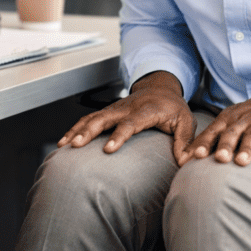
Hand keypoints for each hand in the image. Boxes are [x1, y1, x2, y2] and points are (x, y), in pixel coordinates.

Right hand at [59, 71, 196, 162]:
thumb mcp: (185, 122)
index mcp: (147, 110)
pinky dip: (75, 128)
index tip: (108, 149)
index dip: (119, 136)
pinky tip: (64, 142)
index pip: (131, 123)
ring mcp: (115, 108)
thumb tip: (186, 162)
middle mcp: (127, 107)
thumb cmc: (174, 108)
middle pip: (104, 118)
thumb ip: (184, 142)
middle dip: (89, 131)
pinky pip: (88, 118)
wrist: (161, 88)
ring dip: (77, 130)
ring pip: (92, 117)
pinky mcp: (107, 111)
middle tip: (76, 145)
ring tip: (64, 145)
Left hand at [187, 82, 250, 167]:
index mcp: (227, 119)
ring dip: (246, 148)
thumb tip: (189, 158)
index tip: (192, 157)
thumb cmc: (250, 116)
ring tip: (241, 162)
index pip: (212, 132)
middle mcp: (242, 120)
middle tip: (218, 158)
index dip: (203, 144)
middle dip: (224, 145)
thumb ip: (214, 138)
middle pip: (231, 133)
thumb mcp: (231, 121)